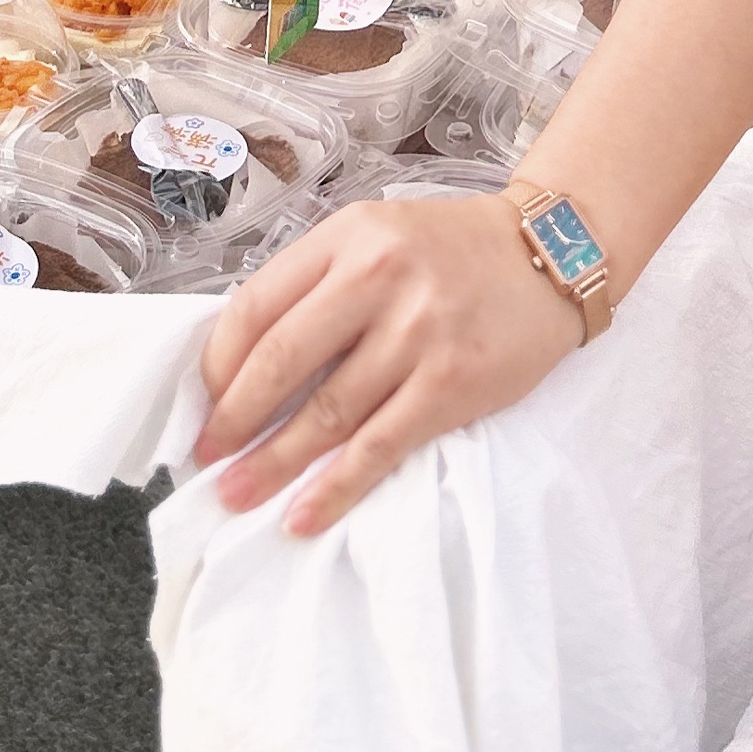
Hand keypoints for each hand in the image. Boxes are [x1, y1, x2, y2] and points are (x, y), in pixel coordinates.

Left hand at [192, 190, 585, 532]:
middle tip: (207, 461)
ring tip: (237, 497)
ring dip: (273, 464)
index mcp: (349, 236)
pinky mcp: (451, 383)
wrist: (548, 255)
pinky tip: (304, 515)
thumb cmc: (450, 251)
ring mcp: (417, 332)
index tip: (204, 404)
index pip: (258, 304)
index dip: (220, 364)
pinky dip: (336, 487)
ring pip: (326, 412)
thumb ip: (320, 283)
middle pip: (282, 361)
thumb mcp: (376, 236)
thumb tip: (249, 365)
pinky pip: (379, 446)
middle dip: (235, 420)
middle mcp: (378, 276)